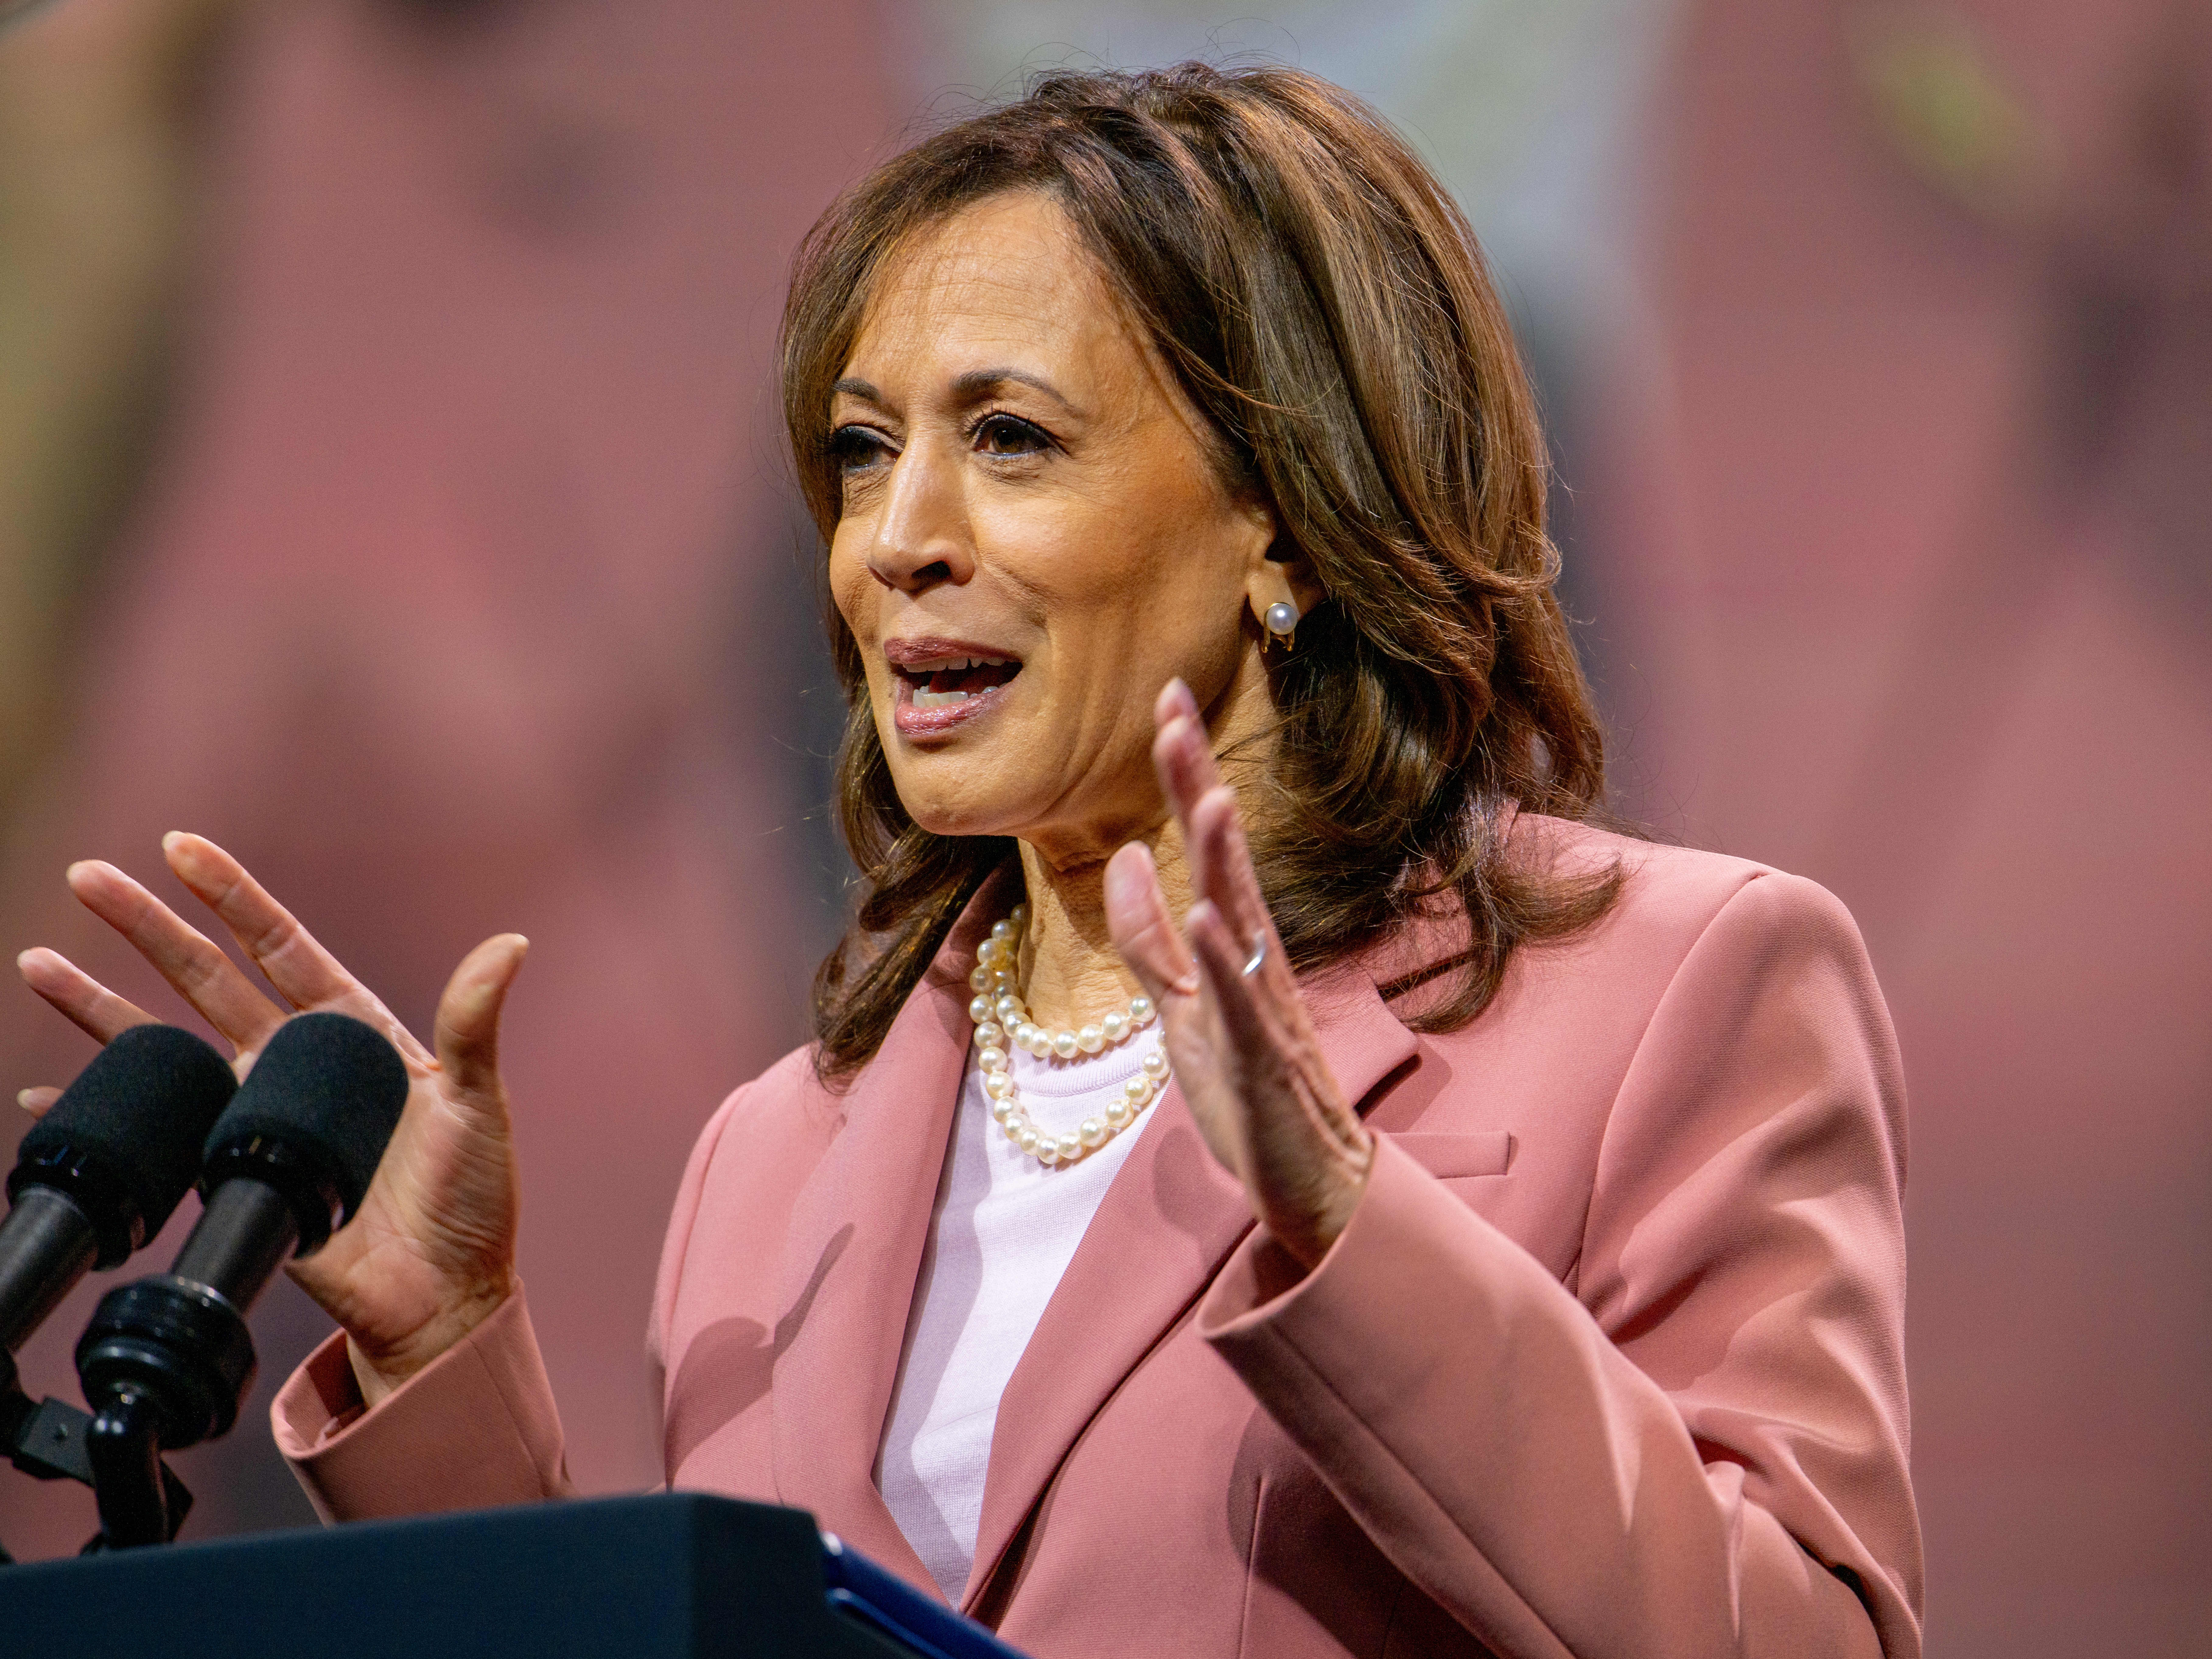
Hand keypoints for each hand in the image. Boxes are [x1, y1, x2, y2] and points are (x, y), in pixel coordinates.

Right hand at [16, 833, 525, 1405]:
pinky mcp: (233, 1172)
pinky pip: (154, 1133)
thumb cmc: (473, 1198)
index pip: (281, 947)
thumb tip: (512, 945)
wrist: (445, 1291)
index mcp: (353, 1033)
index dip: (233, 898)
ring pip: (165, 1040)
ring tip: (40, 960)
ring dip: (100, 1005)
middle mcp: (293, 1063)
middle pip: (206, 978)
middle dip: (147, 928)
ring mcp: (255, 1115)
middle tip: (88, 878)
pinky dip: (99, 1111)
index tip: (181, 849)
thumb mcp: (481, 1102)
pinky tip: (42, 1092)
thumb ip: (478, 1023)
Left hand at [1105, 680, 1372, 1269]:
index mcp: (1235, 943)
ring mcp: (1263, 1008)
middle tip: (1175, 712)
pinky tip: (1211, 920)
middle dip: (1199, 786)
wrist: (1310, 1181)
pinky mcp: (1262, 1062)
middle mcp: (1256, 960)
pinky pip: (1243, 1004)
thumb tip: (1124, 858)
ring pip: (1244, 920)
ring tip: (1204, 799)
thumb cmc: (1249, 1092)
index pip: (1204, 845)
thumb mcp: (1181, 1004)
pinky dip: (1227, 961)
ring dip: (1222, 861)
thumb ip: (1151, 939)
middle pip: (1225, 859)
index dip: (1184, 776)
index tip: (1165, 703)